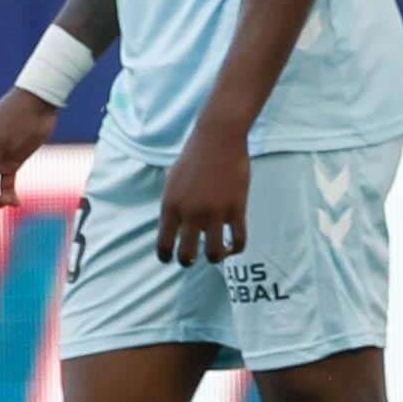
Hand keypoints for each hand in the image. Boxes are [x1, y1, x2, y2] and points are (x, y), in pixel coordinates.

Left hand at [157, 116, 251, 263]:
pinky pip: (239, 240)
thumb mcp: (172, 180)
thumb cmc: (193, 157)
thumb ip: (172, 204)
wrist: (217, 139)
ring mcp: (214, 213)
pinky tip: (234, 246)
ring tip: (216, 254)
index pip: (163, 243)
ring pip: (215, 253)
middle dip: (187, 262)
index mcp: (170, 206)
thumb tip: (174, 226)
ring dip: (215, 258)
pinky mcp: (236, 209)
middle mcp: (190, 213)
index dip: (165, 256)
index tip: (168, 260)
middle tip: (192, 260)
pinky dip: (236, 249)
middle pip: (187, 254)